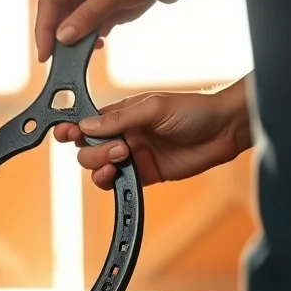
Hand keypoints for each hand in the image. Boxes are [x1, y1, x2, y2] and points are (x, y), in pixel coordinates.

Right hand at [35, 0, 154, 61]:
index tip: (44, 54)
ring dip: (80, 30)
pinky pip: (93, 8)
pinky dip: (95, 25)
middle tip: (62, 58)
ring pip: (77, 9)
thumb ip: (86, 17)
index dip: (45, 28)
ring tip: (86, 50)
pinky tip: (100, 39)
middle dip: (63, 31)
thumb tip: (62, 38)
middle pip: (61, 4)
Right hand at [54, 77, 252, 189]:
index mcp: (122, 115)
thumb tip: (86, 125)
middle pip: (89, 148)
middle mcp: (124, 135)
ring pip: (100, 167)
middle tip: (117, 149)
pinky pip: (120, 183)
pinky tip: (118, 175)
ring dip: (100, 166)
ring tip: (119, 160)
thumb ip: (119, 118)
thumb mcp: (153, 108)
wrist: (224, 129)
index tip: (66, 133)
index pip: (88, 123)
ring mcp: (134, 156)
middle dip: (93, 151)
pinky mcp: (147, 174)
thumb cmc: (193, 110)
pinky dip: (112, 182)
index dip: (73, 129)